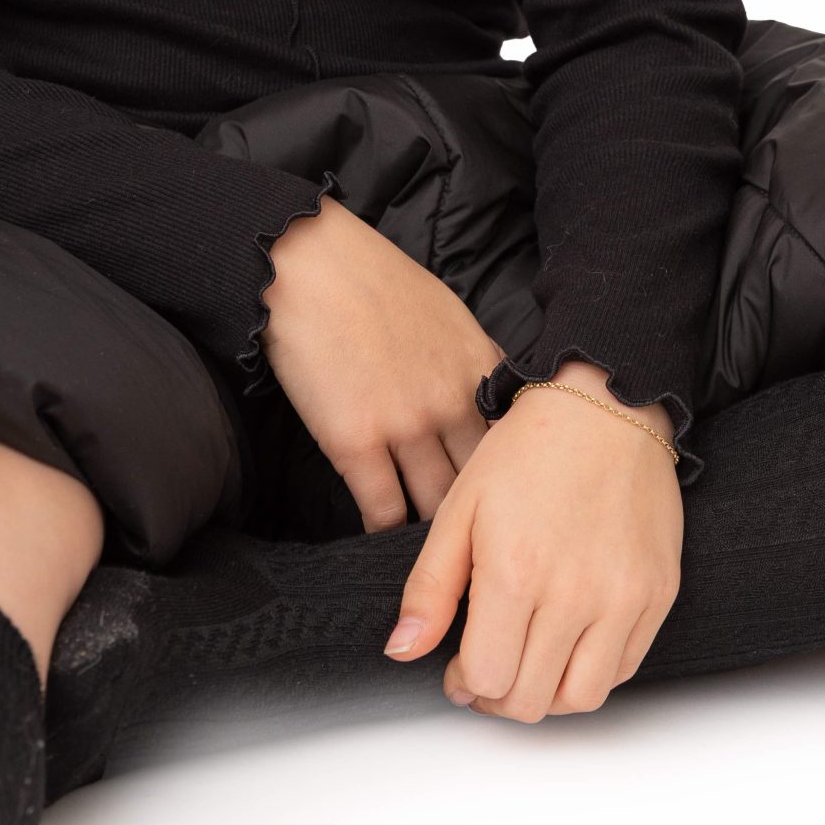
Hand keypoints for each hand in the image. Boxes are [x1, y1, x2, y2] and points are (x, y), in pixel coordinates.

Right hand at [259, 194, 503, 529]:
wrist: (309, 263)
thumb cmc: (371, 278)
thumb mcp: (447, 312)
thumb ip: (472, 362)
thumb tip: (488, 400)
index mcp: (480, 367)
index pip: (515, 447)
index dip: (511, 483)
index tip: (506, 508)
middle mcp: (454, 400)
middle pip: (482, 485)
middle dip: (480, 520)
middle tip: (474, 550)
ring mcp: (407, 424)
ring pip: (436, 508)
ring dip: (433, 537)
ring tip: (431, 561)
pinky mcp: (356, 442)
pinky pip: (383, 512)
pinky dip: (386, 533)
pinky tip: (383, 544)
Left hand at [380, 362, 683, 720]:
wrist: (606, 405)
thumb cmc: (530, 448)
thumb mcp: (460, 507)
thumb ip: (430, 587)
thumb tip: (404, 650)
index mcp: (516, 572)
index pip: (487, 678)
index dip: (464, 682)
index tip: (458, 666)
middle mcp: (575, 595)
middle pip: (531, 701)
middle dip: (499, 694)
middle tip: (488, 664)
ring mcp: (623, 599)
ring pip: (582, 699)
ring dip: (547, 695)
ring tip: (529, 660)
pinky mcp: (658, 594)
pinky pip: (624, 669)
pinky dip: (592, 672)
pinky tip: (569, 641)